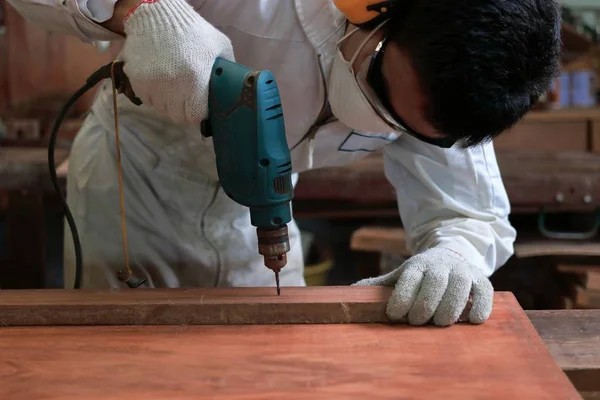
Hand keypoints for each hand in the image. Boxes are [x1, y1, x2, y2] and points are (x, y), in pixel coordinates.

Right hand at [119, 0, 234, 124]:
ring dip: (167, 103)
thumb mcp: (220, 46)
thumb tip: (231, 90)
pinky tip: (158, 81)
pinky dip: (152, 95)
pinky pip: (146, 98)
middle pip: (176, 116)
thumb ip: (226, 70)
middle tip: (185, 100)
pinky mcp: (137, 80)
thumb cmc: (193, 32)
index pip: (195, 116)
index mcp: (196, 80)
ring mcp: (152, 84)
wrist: (158, 16)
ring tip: (172, 89)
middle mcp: (173, 87)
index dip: (197, 114)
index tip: (199, 107)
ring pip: (160, 109)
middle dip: (182, 111)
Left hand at [353, 248, 492, 325]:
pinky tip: (472, 321)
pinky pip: (485, 291)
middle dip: (425, 303)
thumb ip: (378, 286)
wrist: (451, 255)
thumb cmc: (420, 274)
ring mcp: (462, 270)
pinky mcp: (481, 280)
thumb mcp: (399, 275)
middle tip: (417, 321)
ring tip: (441, 323)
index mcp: (417, 264)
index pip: (409, 277)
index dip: (402, 296)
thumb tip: (347, 295)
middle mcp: (440, 264)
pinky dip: (481, 305)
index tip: (395, 315)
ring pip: (460, 285)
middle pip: (434, 281)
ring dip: (451, 306)